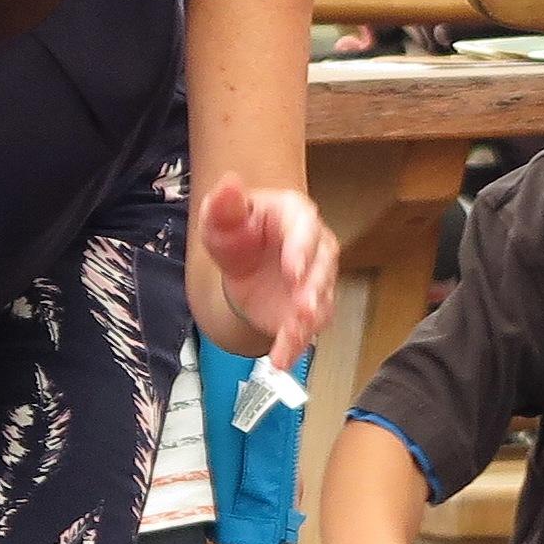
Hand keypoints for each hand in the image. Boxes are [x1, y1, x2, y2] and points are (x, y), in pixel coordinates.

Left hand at [198, 175, 336, 370]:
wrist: (243, 264)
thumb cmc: (238, 232)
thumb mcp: (221, 218)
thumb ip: (224, 204)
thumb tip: (229, 183)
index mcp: (295, 216)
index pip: (305, 229)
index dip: (301, 250)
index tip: (292, 270)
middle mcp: (315, 248)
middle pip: (322, 267)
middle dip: (313, 289)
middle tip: (303, 308)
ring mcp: (315, 281)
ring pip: (320, 302)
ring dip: (309, 321)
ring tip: (293, 336)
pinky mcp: (307, 311)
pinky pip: (306, 330)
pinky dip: (295, 346)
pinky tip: (282, 360)